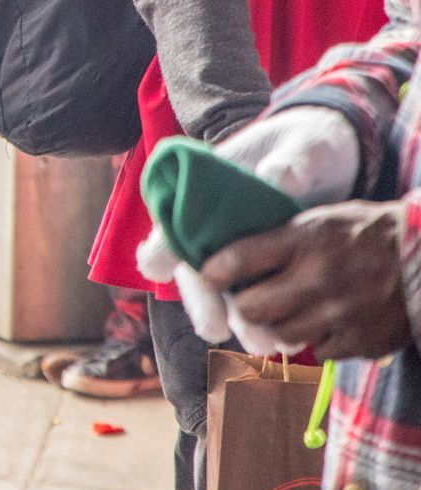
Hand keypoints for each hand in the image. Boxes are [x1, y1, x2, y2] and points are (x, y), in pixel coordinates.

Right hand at [137, 107, 364, 346]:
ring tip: (264, 345)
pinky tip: (286, 339)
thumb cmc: (305, 144)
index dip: (163, 244)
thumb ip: (291, 162)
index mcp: (205, 188)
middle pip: (193, 267)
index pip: (172, 219)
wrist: (329, 157)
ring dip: (238, 319)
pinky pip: (254, 295)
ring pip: (223, 290)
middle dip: (203, 300)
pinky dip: (266, 319)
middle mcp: (212, 224)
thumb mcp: (302, 146)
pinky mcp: (265, 266)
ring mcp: (236, 247)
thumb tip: (278, 177)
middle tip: (216, 328)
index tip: (160, 267)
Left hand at [202, 200, 411, 361]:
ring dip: (279, 326)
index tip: (208, 275)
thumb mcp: (321, 220)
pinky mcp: (363, 341)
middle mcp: (321, 279)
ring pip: (281, 336)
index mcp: (307, 240)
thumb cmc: (367, 233)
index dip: (215, 271)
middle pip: (252, 308)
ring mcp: (342, 314)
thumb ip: (280, 239)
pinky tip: (329, 322)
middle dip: (245, 305)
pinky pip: (320, 351)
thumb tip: (230, 259)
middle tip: (249, 300)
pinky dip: (318, 340)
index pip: (241, 258)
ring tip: (291, 311)